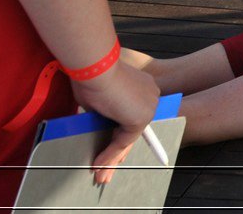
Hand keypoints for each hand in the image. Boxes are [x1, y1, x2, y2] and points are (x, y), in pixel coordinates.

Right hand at [73, 60, 160, 185]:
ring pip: (128, 139)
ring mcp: (148, 107)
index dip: (121, 136)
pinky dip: (110, 155)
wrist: (96, 66)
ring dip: (112, 159)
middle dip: (117, 153)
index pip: (132, 115)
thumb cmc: (92, 75)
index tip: (117, 152)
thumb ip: (103, 111)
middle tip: (106, 170)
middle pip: (132, 131)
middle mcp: (150, 96)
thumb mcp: (99, 97)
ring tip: (101, 175)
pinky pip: (123, 142)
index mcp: (143, 87)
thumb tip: (98, 122)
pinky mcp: (140, 118)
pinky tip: (98, 166)